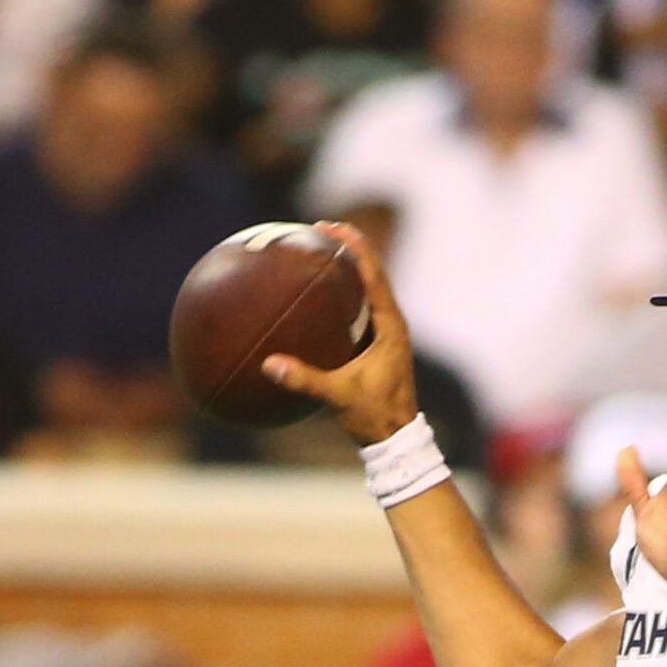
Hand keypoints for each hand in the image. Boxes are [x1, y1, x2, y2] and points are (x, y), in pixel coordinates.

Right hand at [261, 221, 418, 445]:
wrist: (395, 439)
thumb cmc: (374, 416)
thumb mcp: (339, 398)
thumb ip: (306, 381)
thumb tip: (270, 366)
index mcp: (391, 328)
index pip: (375, 277)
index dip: (357, 249)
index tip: (334, 228)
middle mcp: (391, 325)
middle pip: (373, 273)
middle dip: (350, 248)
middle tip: (323, 228)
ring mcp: (384, 333)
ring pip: (367, 289)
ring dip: (347, 268)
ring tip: (320, 249)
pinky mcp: (375, 344)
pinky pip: (357, 309)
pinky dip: (340, 294)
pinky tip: (314, 293)